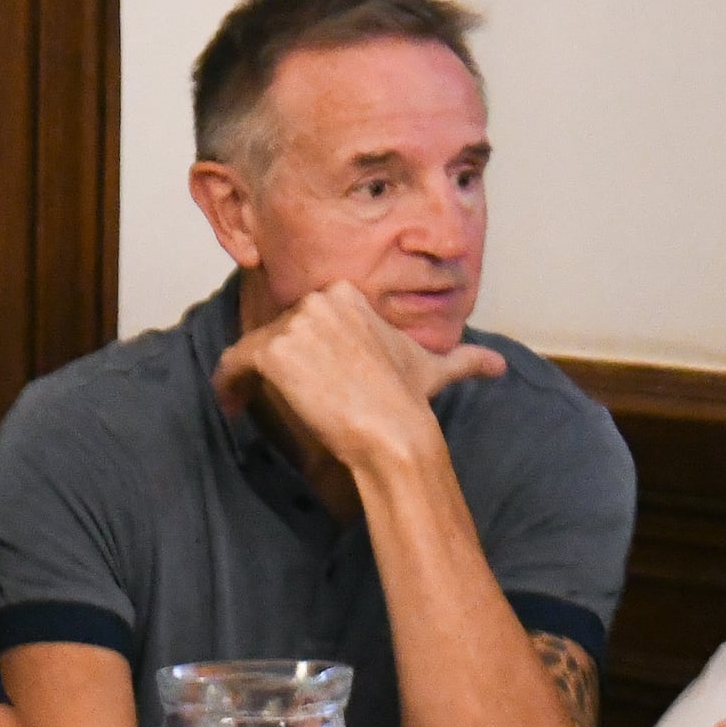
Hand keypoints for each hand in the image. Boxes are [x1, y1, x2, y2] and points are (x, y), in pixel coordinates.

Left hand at [210, 280, 499, 484]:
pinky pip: (233, 364)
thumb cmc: (409, 404)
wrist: (393, 433)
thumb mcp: (436, 369)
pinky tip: (232, 406)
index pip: (304, 319)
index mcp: (347, 293)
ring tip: (244, 403)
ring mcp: (296, 323)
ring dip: (244, 375)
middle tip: (266, 395)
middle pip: (277, 332)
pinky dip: (227, 384)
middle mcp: (321, 299)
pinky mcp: (274, 350)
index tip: (297, 378)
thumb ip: (464, 359)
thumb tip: (499, 365)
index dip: (296, 349)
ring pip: (253, 347)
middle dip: (270, 363)